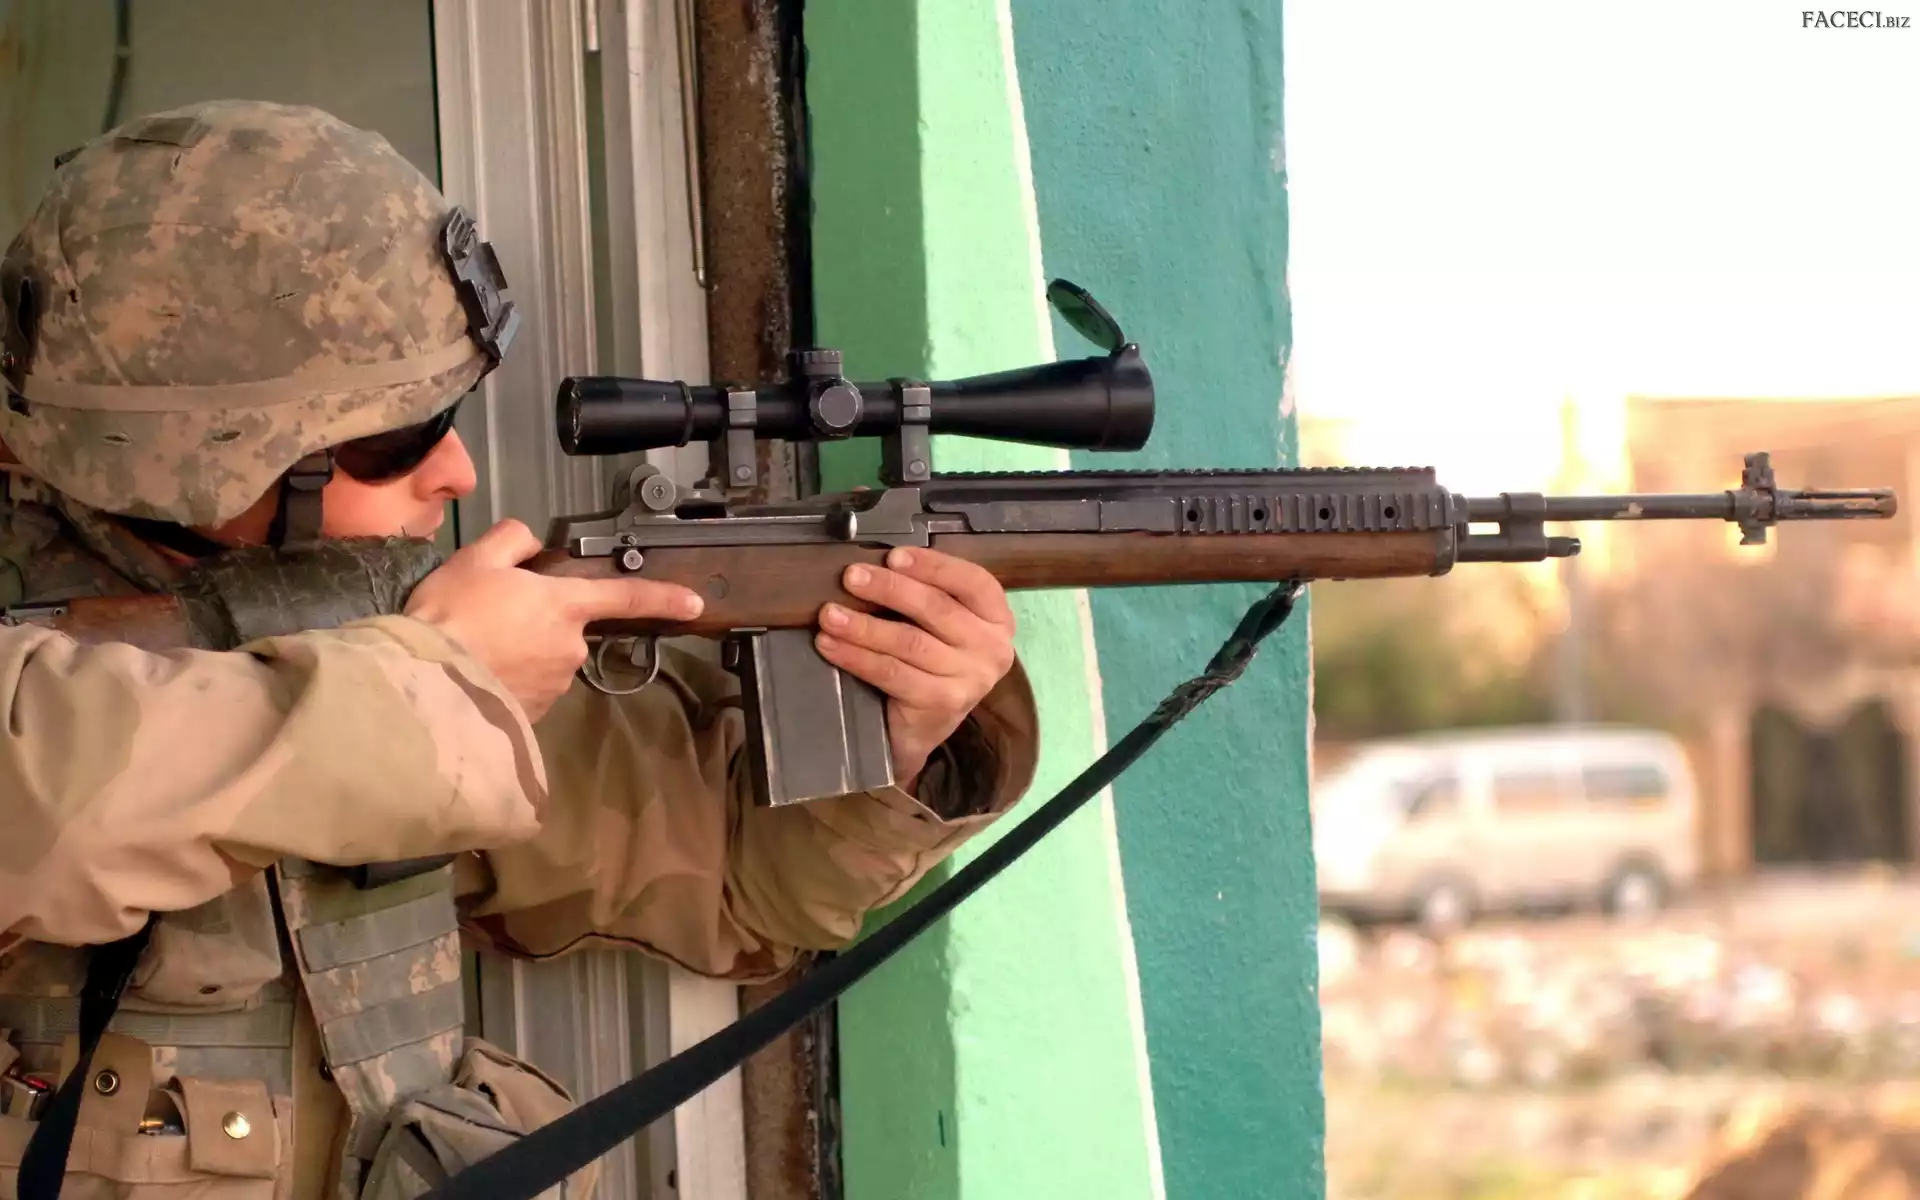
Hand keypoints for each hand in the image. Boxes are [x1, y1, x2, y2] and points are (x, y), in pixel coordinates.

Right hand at [405, 519, 703, 722]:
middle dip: (540, 622)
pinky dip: (511, 680)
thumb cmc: (452, 615)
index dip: (663, 597)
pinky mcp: (535, 714)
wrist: (426, 684)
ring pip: (547, 659)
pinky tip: (479, 674)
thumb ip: (512, 541)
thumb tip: (532, 542)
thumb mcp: (475, 559)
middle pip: (568, 628)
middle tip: (490, 618)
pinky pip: (529, 689)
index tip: (695, 603)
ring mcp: (555, 684)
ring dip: (523, 653)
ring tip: (477, 648)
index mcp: (566, 605)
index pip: (626, 597)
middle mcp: (571, 647)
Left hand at [813, 547, 1016, 789]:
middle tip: (851, 577)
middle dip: (889, 589)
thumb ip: (924, 597)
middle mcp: (992, 648)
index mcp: (996, 618)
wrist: (922, 732)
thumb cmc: (929, 667)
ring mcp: (970, 679)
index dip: (932, 565)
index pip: (973, 581)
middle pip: (936, 608)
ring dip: (863, 625)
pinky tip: (832, 646)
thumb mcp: (939, 628)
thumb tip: (874, 566)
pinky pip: (892, 672)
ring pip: (909, 641)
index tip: (893, 556)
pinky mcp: (942, 704)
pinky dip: (857, 657)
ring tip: (830, 615)